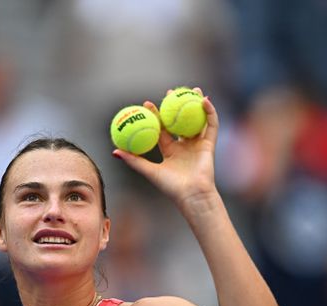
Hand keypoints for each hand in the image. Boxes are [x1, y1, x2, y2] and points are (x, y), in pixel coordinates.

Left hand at [112, 88, 219, 211]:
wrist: (192, 195)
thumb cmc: (170, 187)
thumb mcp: (149, 171)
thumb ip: (134, 160)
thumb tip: (114, 151)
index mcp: (170, 151)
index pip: (162, 129)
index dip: (155, 116)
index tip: (148, 103)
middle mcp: (184, 147)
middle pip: (180, 122)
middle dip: (176, 106)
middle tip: (170, 92)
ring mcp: (197, 145)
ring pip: (198, 120)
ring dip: (196, 104)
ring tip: (193, 90)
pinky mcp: (209, 145)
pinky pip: (211, 125)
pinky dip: (210, 113)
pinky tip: (205, 101)